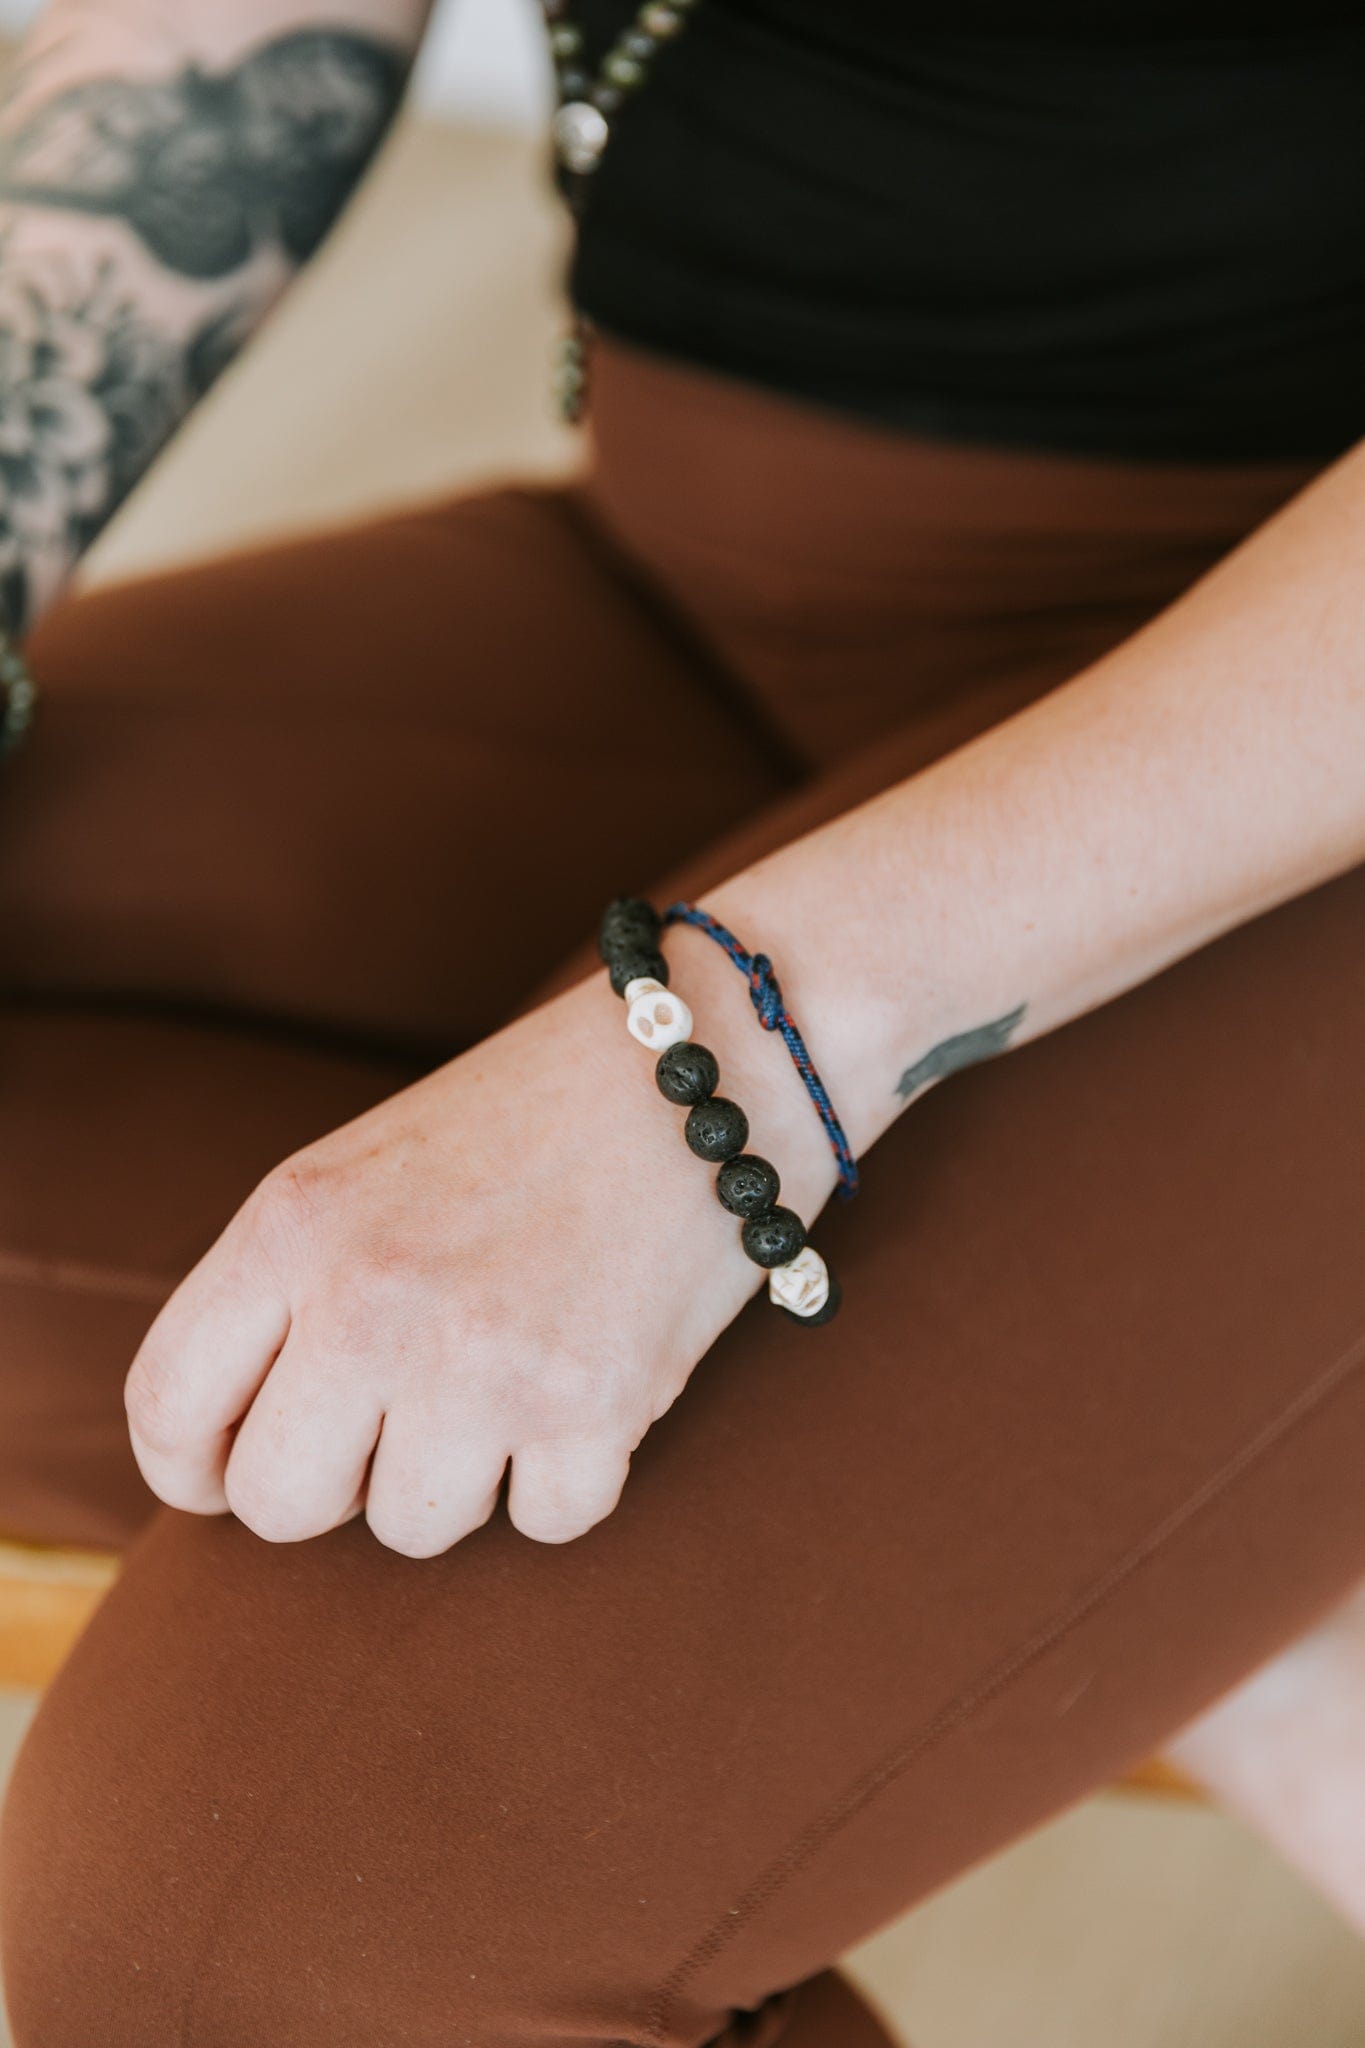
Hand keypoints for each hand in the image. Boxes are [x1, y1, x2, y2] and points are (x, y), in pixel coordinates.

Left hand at [124, 950, 835, 1553]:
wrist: (705, 1062)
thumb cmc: (530, 1117)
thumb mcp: (363, 1169)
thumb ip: (287, 1291)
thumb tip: (239, 1453)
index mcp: (292, 1223)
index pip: (166, 1405)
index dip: (190, 1469)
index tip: (228, 1475)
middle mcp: (370, 1297)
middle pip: (278, 1503)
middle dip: (334, 1488)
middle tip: (394, 1430)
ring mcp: (478, 1360)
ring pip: (412, 1530)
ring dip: (460, 1479)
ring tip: (510, 1380)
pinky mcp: (590, 1406)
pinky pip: (540, 1525)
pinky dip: (567, 1478)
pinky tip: (589, 1387)